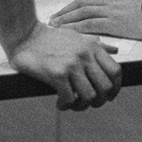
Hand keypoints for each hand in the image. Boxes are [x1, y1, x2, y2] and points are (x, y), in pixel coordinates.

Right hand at [6, 22, 122, 110]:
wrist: (26, 35)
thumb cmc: (51, 38)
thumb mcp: (78, 36)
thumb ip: (96, 45)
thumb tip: (114, 50)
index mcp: (93, 46)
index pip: (115, 71)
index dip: (116, 88)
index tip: (109, 96)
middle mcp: (85, 55)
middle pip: (105, 87)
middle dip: (99, 101)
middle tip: (89, 103)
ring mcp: (72, 65)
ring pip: (90, 97)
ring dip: (82, 106)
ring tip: (72, 104)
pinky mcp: (57, 74)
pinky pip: (70, 99)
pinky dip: (66, 105)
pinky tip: (59, 102)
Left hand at [49, 0, 141, 41]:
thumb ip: (131, 2)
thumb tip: (128, 5)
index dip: (76, 3)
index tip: (67, 9)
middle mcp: (112, 0)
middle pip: (83, 2)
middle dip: (67, 10)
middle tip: (55, 17)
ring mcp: (112, 10)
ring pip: (83, 12)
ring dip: (67, 18)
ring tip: (56, 25)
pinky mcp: (115, 22)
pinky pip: (91, 23)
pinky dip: (77, 27)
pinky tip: (68, 32)